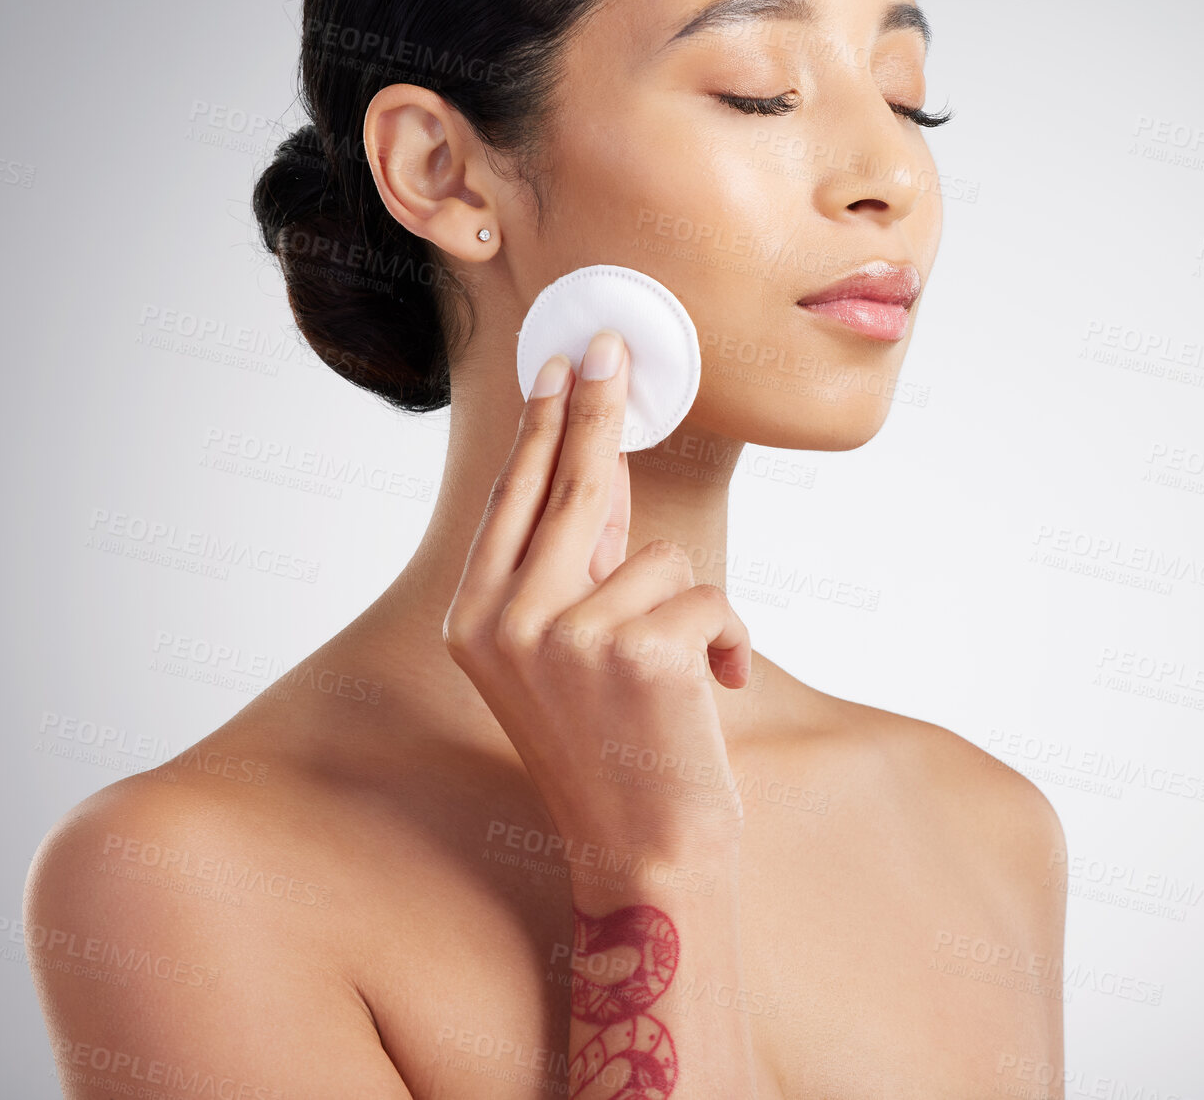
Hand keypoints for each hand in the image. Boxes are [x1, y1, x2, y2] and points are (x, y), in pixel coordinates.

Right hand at [443, 329, 750, 858]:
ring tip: (680, 677)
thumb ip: (576, 562)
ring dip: (690, 607)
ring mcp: (565, 635)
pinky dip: (729, 639)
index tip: (560, 364)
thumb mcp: (568, 651)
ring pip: (659, 551)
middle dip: (598, 408)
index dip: (541, 424)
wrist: (646, 858)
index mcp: (474, 621)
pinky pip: (709, 594)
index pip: (514, 497)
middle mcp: (504, 622)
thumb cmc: (613, 749)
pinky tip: (714, 691)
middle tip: (613, 345)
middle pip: (571, 483)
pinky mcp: (635, 650)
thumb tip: (604, 461)